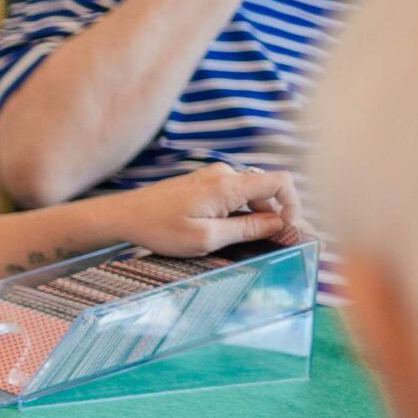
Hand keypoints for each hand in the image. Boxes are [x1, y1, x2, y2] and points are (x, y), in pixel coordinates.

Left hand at [100, 164, 301, 256]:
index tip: (288, 228)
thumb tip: (280, 224)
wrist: (123, 216)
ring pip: (250, 194)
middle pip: (267, 190)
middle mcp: (223, 174)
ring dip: (255, 215)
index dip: (293, 204)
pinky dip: (239, 212)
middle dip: (275, 215)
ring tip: (244, 242)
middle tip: (272, 243)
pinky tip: (227, 231)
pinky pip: (233, 195)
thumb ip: (247, 230)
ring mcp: (212, 176)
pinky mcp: (202, 183)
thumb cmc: (160, 229)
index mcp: (228, 185)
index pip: (281, 181)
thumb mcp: (207, 238)